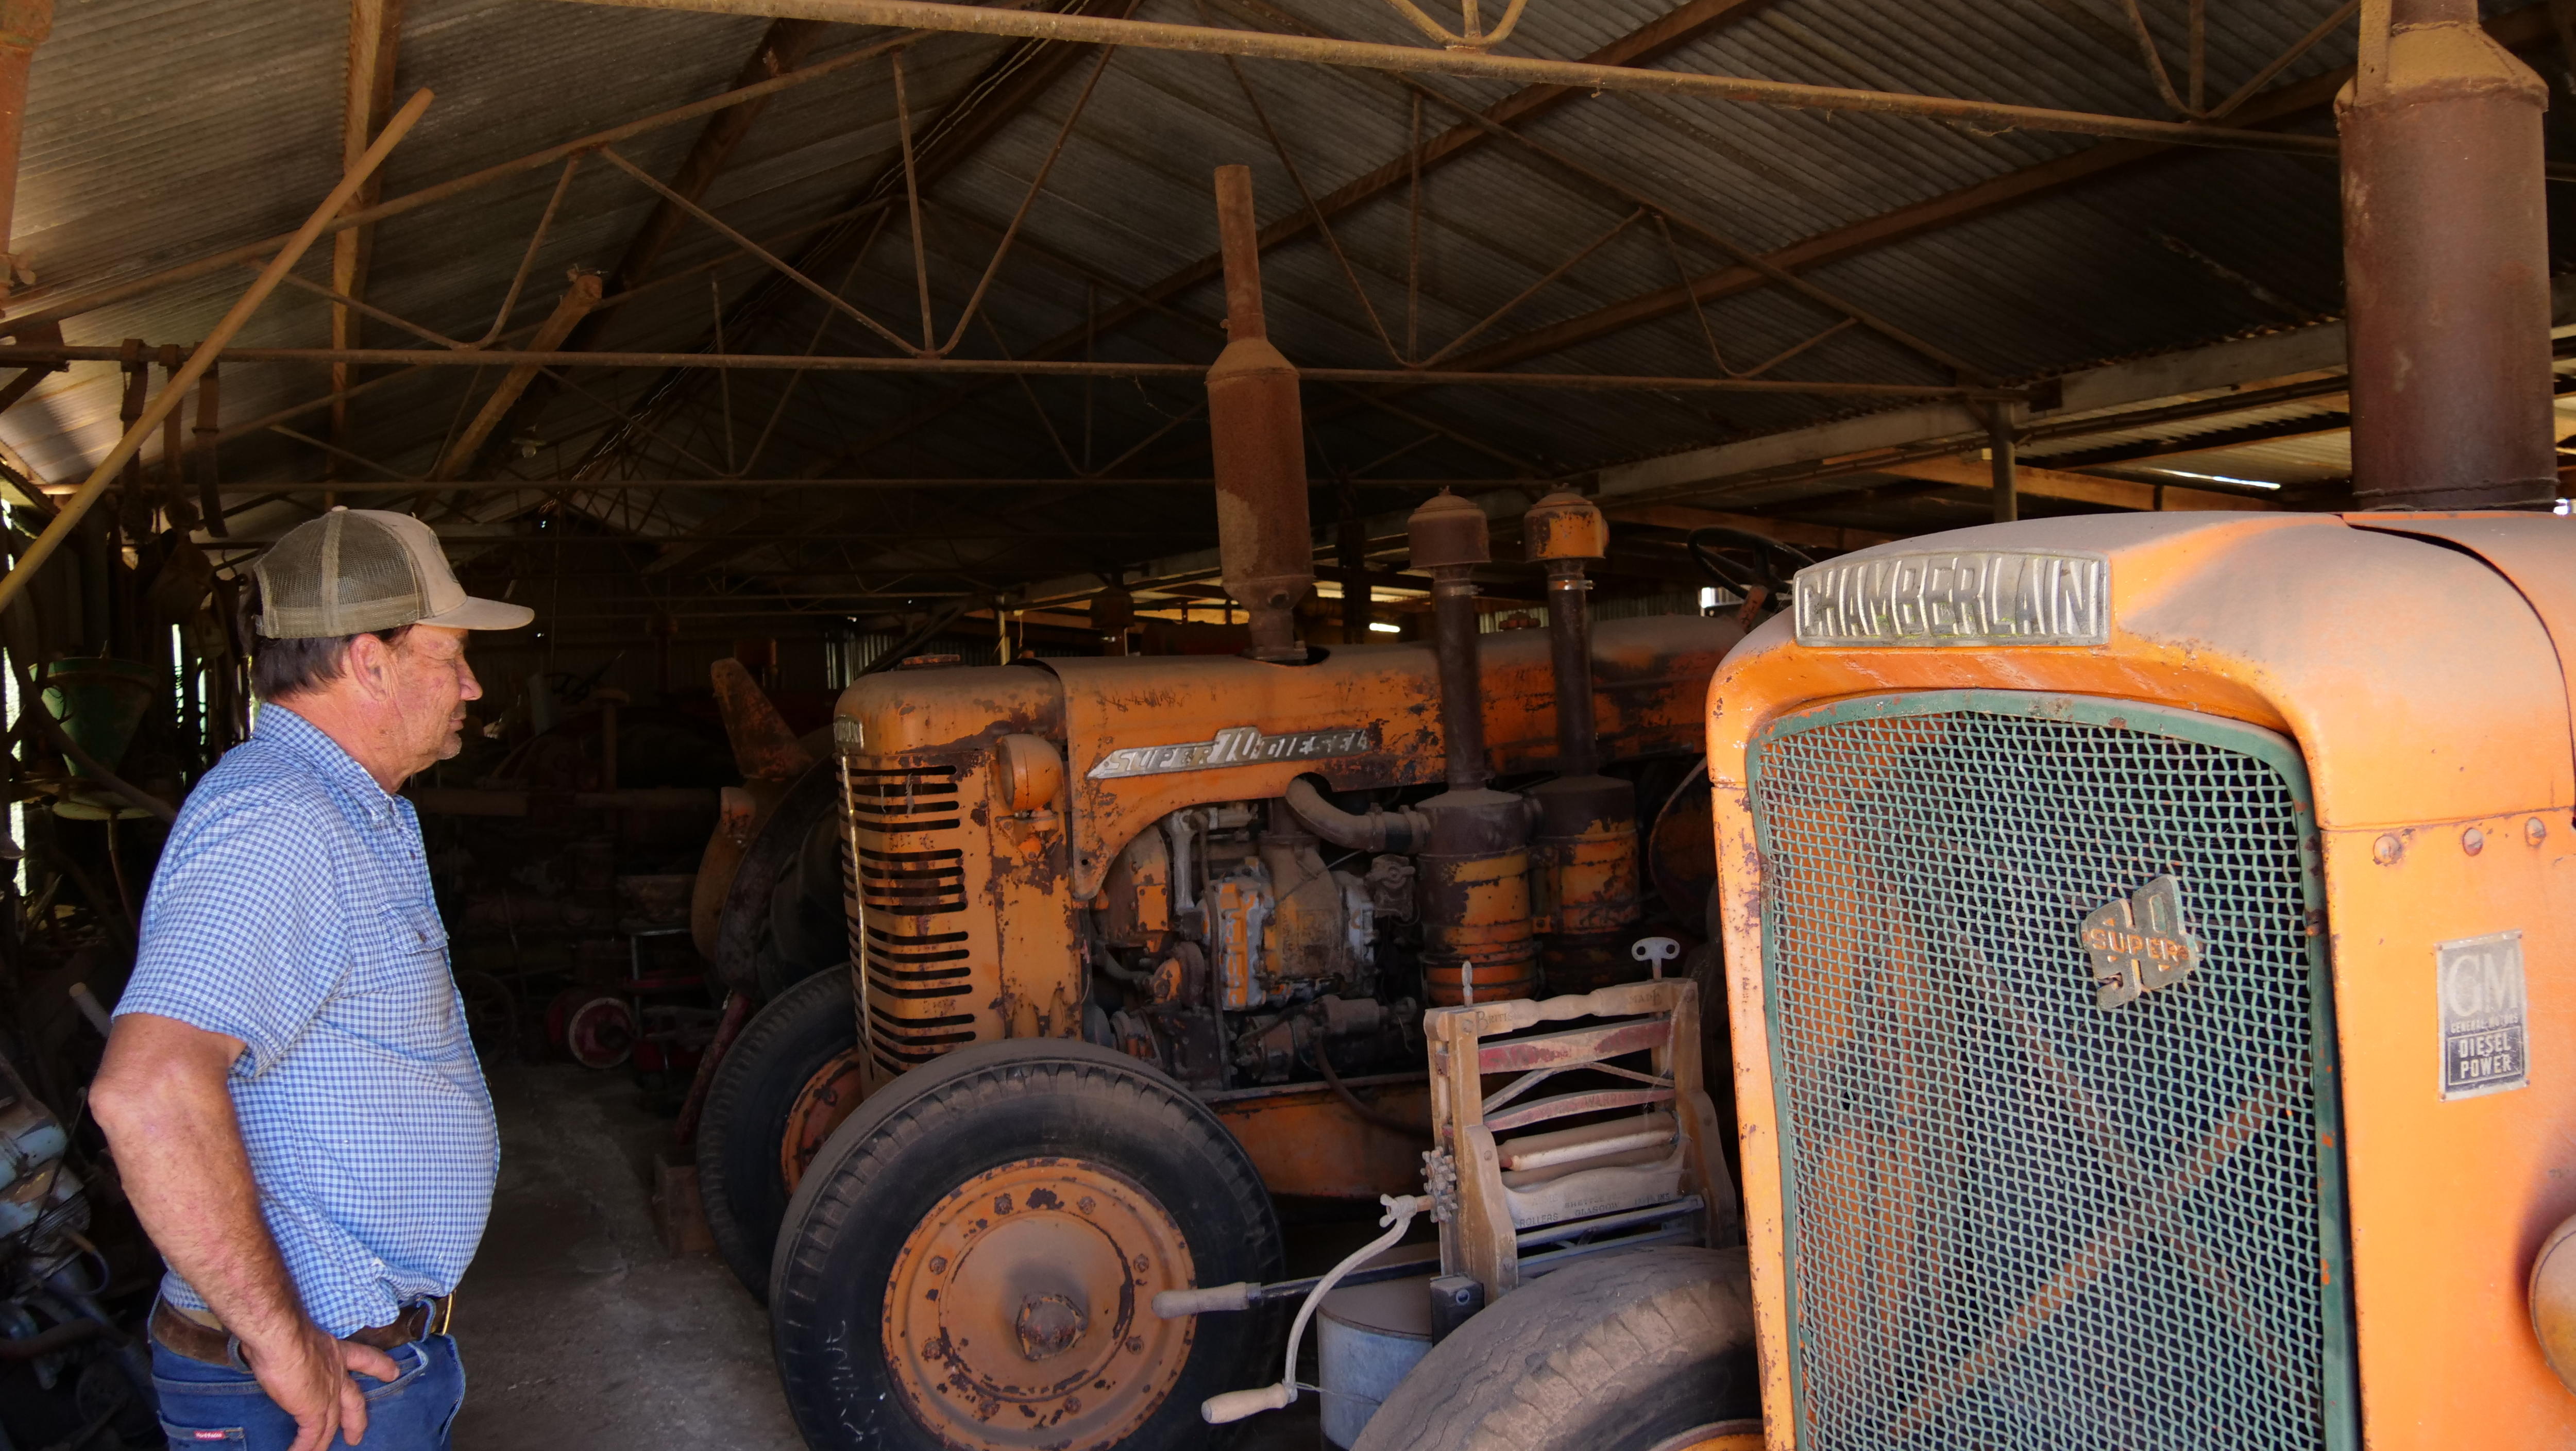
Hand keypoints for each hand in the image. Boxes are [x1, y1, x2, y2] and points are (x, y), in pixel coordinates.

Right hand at [241, 1318, 403, 1449]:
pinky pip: (311, 1436)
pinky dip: (305, 1448)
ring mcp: (327, 1394)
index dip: (379, 1366)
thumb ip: (297, 1349)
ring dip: (323, 1443)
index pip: (364, 1358)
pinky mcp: (313, 1410)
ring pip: (330, 1424)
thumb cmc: (285, 1330)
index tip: (392, 1372)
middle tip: (357, 1435)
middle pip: (354, 1400)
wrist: (282, 1336)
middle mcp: (336, 1373)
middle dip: (356, 1420)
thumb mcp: (298, 1337)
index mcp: (335, 1351)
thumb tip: (280, 1351)